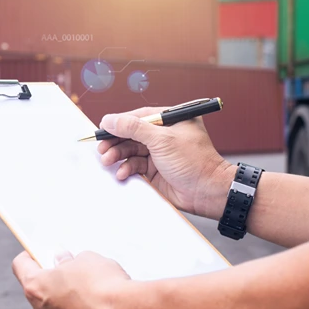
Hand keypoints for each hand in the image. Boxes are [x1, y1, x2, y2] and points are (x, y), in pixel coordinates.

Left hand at [12, 251, 130, 308]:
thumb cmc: (105, 286)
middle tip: (72, 275)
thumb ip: (69, 261)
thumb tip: (64, 262)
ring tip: (90, 297)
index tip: (37, 253)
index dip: (30, 256)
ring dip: (66, 304)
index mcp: (36, 286)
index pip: (21, 266)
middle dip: (53, 283)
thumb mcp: (87, 259)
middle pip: (38, 292)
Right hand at [98, 107, 234, 218]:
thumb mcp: (162, 140)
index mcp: (170, 120)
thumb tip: (111, 120)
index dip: (118, 123)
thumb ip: (134, 128)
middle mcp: (163, 135)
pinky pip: (134, 165)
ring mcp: (158, 153)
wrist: (207, 192)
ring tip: (108, 161)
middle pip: (131, 134)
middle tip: (102, 148)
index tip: (102, 129)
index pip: (138, 116)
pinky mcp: (154, 170)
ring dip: (118, 155)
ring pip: (130, 150)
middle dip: (115, 141)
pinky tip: (122, 173)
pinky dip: (126, 168)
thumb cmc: (194, 161)